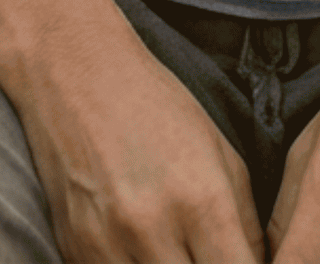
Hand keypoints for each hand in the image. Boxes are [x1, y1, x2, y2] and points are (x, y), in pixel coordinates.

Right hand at [16, 29, 265, 263]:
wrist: (77, 75)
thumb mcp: (221, 153)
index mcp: (202, 200)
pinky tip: (139, 248)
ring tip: (174, 248)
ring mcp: (108, 244)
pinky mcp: (75, 251)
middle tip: (204, 252)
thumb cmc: (157, 109)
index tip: (239, 262)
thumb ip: (245, 225)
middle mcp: (153, 228)